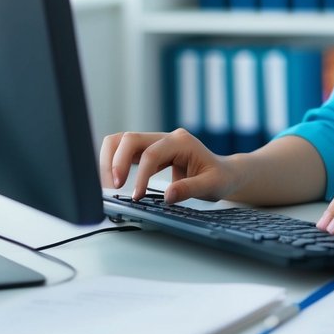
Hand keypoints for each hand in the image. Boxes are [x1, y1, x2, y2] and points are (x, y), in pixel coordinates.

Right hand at [99, 129, 238, 204]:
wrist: (224, 173)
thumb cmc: (219, 178)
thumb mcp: (211, 186)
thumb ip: (190, 189)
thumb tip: (168, 196)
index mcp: (181, 142)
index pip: (151, 153)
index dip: (140, 175)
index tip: (136, 196)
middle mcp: (166, 137)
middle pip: (129, 139)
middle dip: (116, 162)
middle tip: (112, 188)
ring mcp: (156, 142)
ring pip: (121, 141)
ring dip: (110, 161)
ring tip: (109, 185)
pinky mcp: (149, 151)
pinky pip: (124, 151)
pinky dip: (114, 163)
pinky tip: (114, 181)